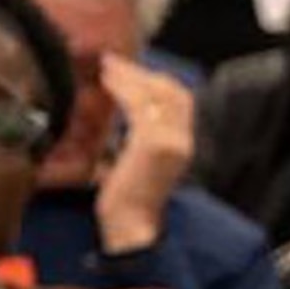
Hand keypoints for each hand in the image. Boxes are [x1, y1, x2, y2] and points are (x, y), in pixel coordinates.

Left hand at [94, 54, 192, 254]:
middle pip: (171, 91)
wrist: (130, 227)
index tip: (127, 69)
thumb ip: (137, 137)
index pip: (178, 100)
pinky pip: (140, 107)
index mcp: (182, 144)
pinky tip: (106, 83)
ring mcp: (171, 142)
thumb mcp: (136, 161)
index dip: (154, 80)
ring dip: (129, 77)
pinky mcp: (153, 145)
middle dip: (141, 73)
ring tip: (106, 68)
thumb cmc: (126, 198)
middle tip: (112, 61)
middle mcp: (183, 140)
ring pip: (156, 94)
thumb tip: (119, 114)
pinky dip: (122, 90)